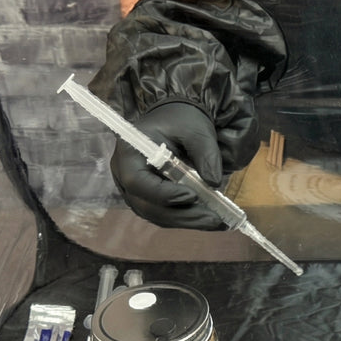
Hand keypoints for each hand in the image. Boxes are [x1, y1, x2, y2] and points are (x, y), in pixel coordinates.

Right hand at [110, 101, 226, 229]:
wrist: (174, 119)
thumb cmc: (181, 120)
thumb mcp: (197, 130)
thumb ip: (206, 154)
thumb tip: (214, 184)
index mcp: (129, 152)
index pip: (137, 182)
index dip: (163, 194)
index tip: (192, 196)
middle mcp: (124, 174)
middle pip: (147, 205)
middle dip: (182, 215)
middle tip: (214, 219)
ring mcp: (134, 190)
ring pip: (156, 215)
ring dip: (186, 221)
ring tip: (216, 221)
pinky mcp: (147, 198)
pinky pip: (163, 214)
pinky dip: (185, 218)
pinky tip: (208, 218)